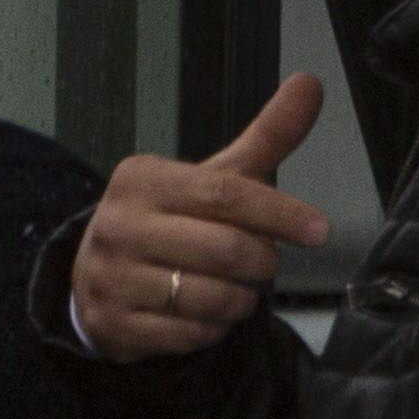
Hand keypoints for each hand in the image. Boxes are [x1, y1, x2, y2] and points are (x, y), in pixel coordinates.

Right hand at [70, 75, 331, 359]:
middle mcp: (117, 224)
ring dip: (240, 301)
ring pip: (212, 299)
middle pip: (226, 251)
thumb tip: (311, 82)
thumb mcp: (213, 179)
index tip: (320, 231)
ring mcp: (109, 276)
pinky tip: (203, 313)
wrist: (99, 276)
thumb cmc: (171, 220)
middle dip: (261, 264)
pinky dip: (212, 329)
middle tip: (261, 263)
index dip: (280, 213)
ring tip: (230, 289)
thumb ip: (265, 137)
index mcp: (142, 179)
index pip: (225, 195)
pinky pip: (190, 336)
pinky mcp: (112, 323)